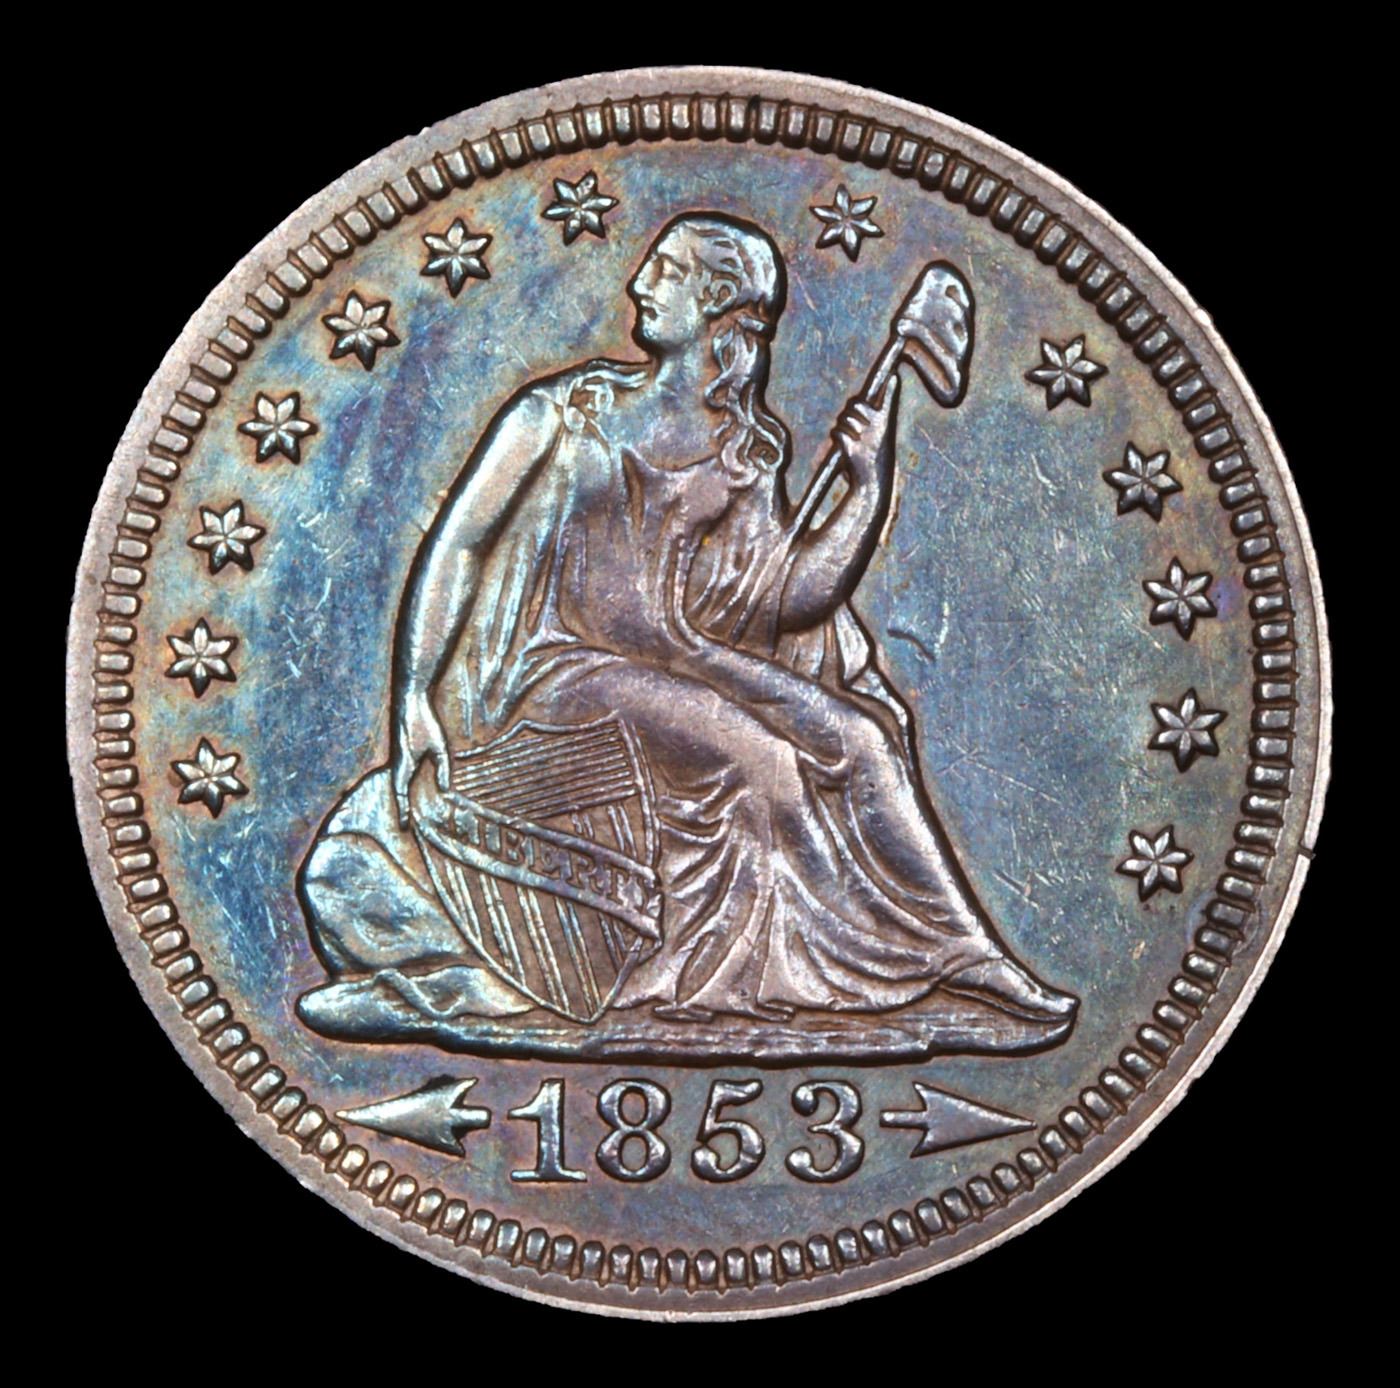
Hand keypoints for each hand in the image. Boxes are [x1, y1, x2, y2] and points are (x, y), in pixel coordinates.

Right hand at [392, 686, 450, 826]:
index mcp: (403, 765)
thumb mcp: (438, 747)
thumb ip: (442, 769)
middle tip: (406, 827)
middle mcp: (396, 763)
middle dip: (402, 809)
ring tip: (408, 813)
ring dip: (402, 797)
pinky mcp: (400, 748)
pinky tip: (412, 786)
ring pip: (397, 782)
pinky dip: (403, 784)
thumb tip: (444, 792)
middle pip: (397, 792)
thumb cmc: (424, 721)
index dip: (403, 811)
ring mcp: (397, 756)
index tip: (405, 827)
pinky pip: (400, 772)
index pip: (401, 794)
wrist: (410, 696)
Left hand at [833, 375, 898, 487]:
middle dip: (849, 410)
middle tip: (851, 423)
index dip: (891, 390)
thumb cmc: (875, 460)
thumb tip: (853, 404)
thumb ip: (868, 420)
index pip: (889, 402)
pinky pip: (836, 432)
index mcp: (886, 425)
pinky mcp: (850, 448)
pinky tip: (843, 446)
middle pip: (855, 404)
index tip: (893, 378)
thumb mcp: (879, 439)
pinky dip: (836, 437)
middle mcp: (876, 429)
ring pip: (843, 418)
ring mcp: (863, 438)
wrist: (872, 485)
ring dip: (842, 426)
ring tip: (851, 439)